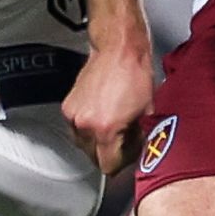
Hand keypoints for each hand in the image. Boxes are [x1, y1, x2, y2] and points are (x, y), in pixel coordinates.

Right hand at [68, 37, 158, 172]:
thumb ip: (139, 139)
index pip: (108, 166)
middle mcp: (85, 125)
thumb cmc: (135, 74)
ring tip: (112, 126)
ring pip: (83, 145)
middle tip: (123, 140)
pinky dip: (88, 128)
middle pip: (94, 158)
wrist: (118, 49)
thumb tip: (137, 153)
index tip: (128, 156)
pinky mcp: (68, 107)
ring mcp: (74, 116)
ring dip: (97, 142)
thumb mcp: (147, 113)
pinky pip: (76, 130)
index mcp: (105, 129)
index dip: (121, 163)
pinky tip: (102, 116)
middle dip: (109, 153)